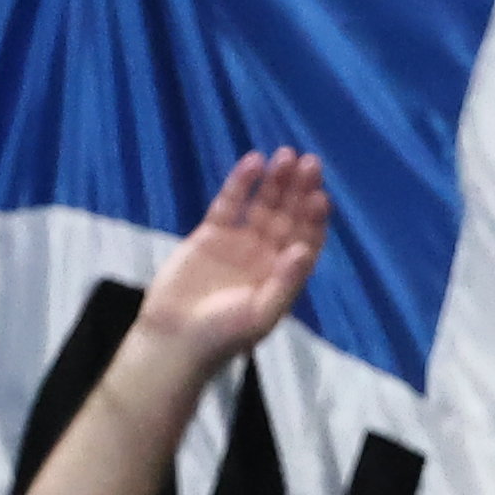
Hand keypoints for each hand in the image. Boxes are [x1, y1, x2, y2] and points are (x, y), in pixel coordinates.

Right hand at [133, 151, 330, 381]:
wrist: (175, 338)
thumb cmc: (223, 336)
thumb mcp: (260, 315)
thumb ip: (285, 283)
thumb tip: (303, 250)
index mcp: (284, 277)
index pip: (306, 241)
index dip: (314, 220)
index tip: (320, 196)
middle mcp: (267, 257)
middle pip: (288, 217)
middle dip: (299, 191)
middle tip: (310, 162)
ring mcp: (239, 243)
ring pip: (262, 206)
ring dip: (275, 182)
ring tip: (286, 155)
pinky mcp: (210, 235)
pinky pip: (229, 204)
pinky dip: (240, 184)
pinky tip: (253, 163)